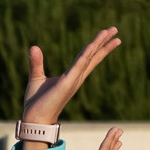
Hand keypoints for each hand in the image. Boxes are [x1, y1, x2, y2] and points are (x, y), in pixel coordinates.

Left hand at [18, 27, 120, 149]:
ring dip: (99, 44)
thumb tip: (34, 47)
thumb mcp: (36, 77)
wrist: (34, 119)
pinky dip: (86, 55)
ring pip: (89, 58)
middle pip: (93, 56)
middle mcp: (76, 78)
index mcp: (71, 76)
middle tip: (115, 29)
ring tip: (110, 32)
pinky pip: (78, 66)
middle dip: (105, 43)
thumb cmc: (36, 103)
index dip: (98, 46)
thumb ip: (36, 62)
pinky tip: (92, 45)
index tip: (107, 35)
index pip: (88, 58)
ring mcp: (73, 80)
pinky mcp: (67, 84)